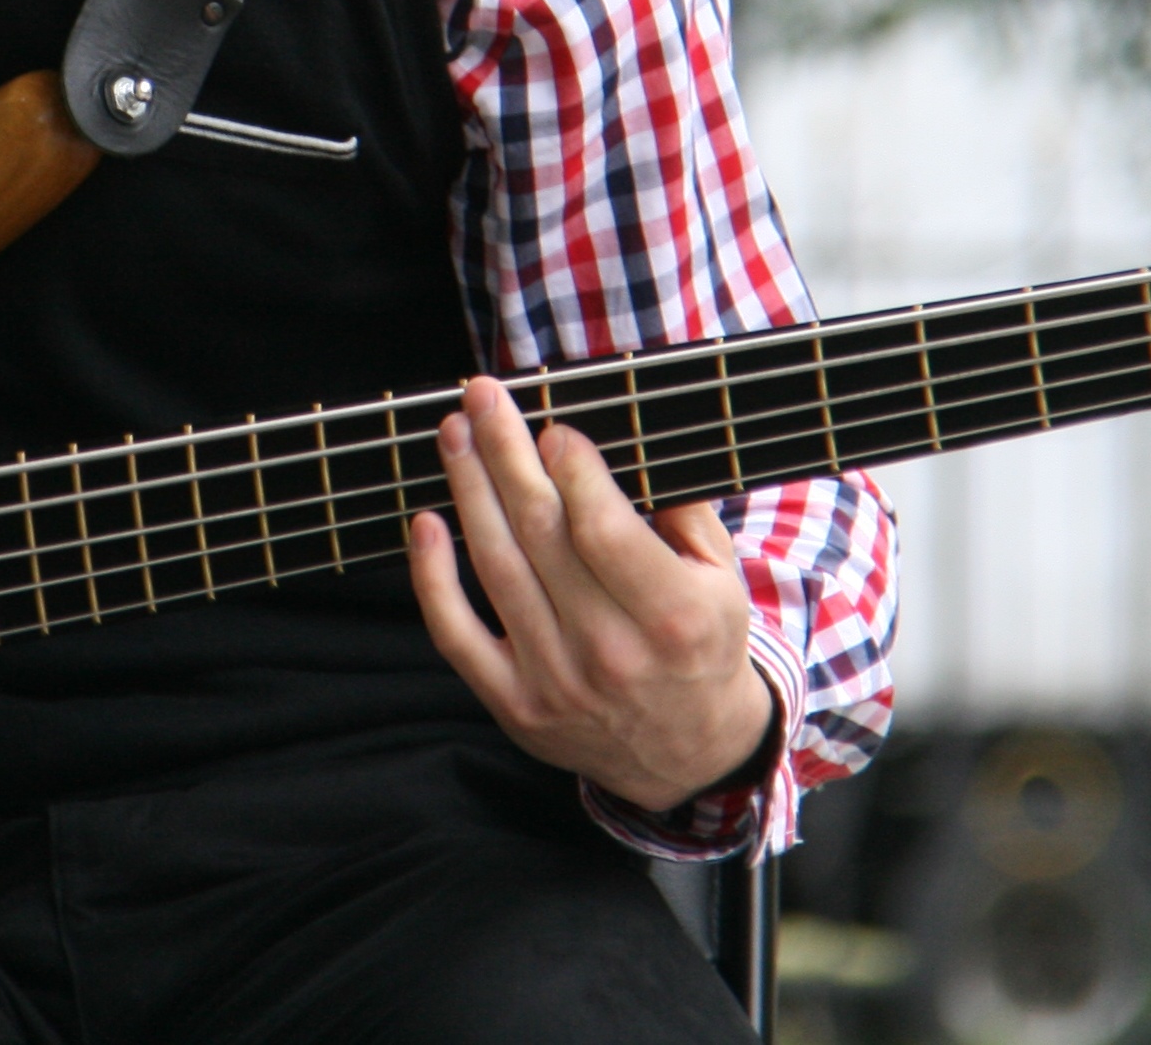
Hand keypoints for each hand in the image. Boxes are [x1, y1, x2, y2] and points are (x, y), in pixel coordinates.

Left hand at [404, 375, 777, 813]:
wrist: (689, 755)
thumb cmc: (701, 646)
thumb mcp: (724, 580)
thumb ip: (683, 511)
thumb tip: (624, 441)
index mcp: (673, 617)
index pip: (604, 530)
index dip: (572, 470)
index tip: (553, 426)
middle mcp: (611, 652)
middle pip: (541, 534)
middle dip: (506, 452)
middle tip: (482, 396)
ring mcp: (556, 682)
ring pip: (497, 568)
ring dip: (469, 490)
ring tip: (455, 434)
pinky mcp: (514, 705)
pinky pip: (456, 634)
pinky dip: (433, 578)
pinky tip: (426, 523)